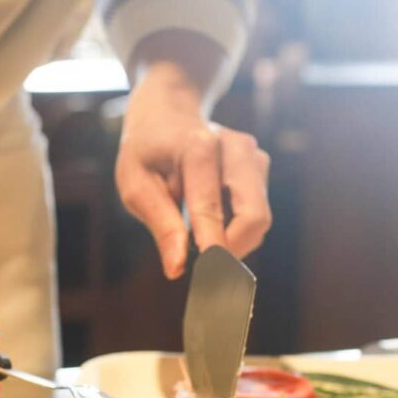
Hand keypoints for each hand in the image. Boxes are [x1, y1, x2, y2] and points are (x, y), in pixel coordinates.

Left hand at [115, 64, 271, 278]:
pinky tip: (212, 220)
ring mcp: (253, 155)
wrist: (168, 114)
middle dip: (233, 251)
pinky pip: (257, 213)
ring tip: (199, 236)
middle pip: (254, 217)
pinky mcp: (261, 166)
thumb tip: (177, 268)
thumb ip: (160, 224)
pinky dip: (237, 229)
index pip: (211, 209)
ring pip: (259, 219)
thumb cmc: (146, 153)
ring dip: (233, 241)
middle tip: (206, 270)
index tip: (211, 283)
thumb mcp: (135, 185)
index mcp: (198, 147)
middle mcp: (235, 148)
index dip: (213, 251)